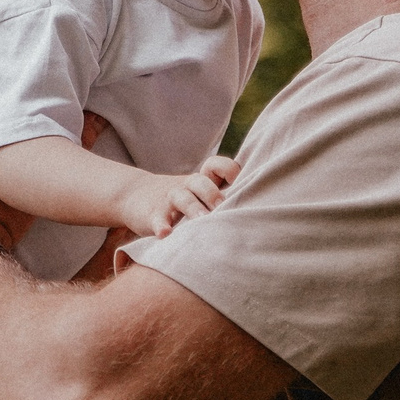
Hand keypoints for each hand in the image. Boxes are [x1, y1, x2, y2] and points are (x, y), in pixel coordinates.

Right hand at [120, 154, 240, 238]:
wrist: (135, 197)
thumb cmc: (182, 198)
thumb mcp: (201, 192)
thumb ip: (225, 197)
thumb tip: (264, 211)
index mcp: (202, 179)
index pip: (216, 165)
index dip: (229, 170)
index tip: (241, 183)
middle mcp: (187, 185)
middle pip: (201, 182)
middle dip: (214, 195)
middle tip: (225, 208)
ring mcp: (168, 199)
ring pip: (182, 199)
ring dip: (193, 209)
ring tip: (202, 222)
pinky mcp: (152, 215)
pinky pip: (157, 219)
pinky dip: (161, 226)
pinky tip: (165, 235)